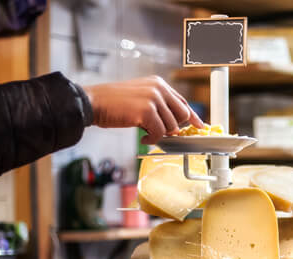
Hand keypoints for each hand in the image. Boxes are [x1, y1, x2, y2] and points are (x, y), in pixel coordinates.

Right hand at [83, 76, 203, 143]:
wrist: (93, 102)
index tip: (199, 126)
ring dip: (159, 134)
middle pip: (182, 114)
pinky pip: (160, 133)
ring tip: (145, 133)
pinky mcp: (147, 111)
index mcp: (158, 83)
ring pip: (172, 126)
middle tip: (159, 132)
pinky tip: (143, 138)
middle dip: (173, 127)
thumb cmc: (114, 103)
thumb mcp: (140, 97)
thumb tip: (175, 125)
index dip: (192, 116)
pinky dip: (152, 140)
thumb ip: (159, 106)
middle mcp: (158, 88)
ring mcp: (153, 99)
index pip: (182, 101)